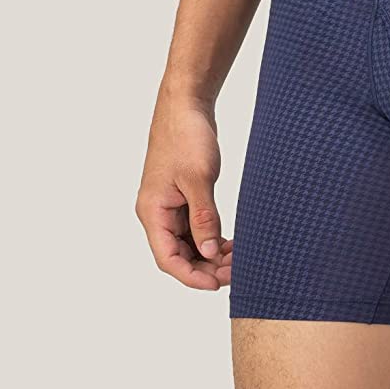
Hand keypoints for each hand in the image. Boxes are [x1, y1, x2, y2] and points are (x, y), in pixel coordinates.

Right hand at [136, 93, 232, 289]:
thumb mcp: (198, 178)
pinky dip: (210, 237)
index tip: (217, 284)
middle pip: (178, 255)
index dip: (191, 276)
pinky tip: (230, 242)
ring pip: (188, 243)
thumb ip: (203, 217)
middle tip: (235, 272)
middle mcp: (157, 212)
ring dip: (209, 254)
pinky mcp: (182, 196)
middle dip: (205, 267)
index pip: (168, 258)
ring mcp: (170, 205)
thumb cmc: (186, 135)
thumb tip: (208, 253)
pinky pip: (194, 227)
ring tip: (237, 259)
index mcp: (152, 211)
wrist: (186, 104)